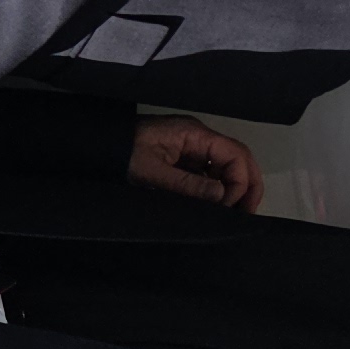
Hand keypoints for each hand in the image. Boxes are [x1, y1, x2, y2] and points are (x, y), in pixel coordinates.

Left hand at [127, 118, 261, 209]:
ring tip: (235, 213)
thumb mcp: (153, 172)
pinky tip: (217, 207)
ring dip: (236, 188)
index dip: (240, 181)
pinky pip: (210, 173)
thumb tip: (222, 197)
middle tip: (248, 213)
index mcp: (195, 135)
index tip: (230, 205)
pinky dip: (219, 190)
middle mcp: (200, 139)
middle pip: (238, 158)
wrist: (101, 144)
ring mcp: (193, 148)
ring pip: (227, 166)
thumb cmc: (124, 154)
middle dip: (248, 184)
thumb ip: (188, 185)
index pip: (234, 154)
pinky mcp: (185, 159)